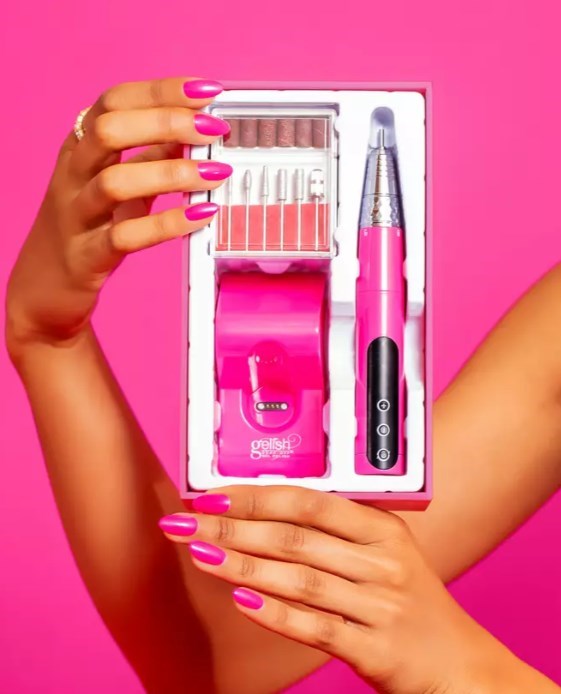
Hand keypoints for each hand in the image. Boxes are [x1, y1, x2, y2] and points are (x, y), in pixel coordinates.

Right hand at [6, 76, 230, 353]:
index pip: (114, 101)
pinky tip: (201, 216)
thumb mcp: (114, 183)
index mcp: (80, 149)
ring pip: (115, 182)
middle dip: (166, 122)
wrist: (45, 287)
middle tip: (212, 130)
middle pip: (109, 131)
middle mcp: (72, 176)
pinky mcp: (86, 256)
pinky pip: (125, 236)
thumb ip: (149, 157)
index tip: (205, 92)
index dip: (160, 91)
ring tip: (214, 173)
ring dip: (171, 174)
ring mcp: (76, 216)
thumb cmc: (84, 227)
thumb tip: (191, 132)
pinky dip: (167, 224)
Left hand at [160, 486, 518, 693]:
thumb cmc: (411, 602)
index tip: (212, 494)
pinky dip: (276, 613)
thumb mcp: (386, 553)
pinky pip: (316, 626)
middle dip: (233, 527)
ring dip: (242, 565)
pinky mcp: (375, 647)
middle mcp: (382, 560)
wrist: (459, 666)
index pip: (309, 501)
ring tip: (202, 554)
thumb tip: (265, 514)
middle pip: (295, 537)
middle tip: (187, 523)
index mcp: (382, 528)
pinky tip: (241, 600)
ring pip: (299, 578)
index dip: (255, 496)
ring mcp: (379, 604)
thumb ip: (337, 532)